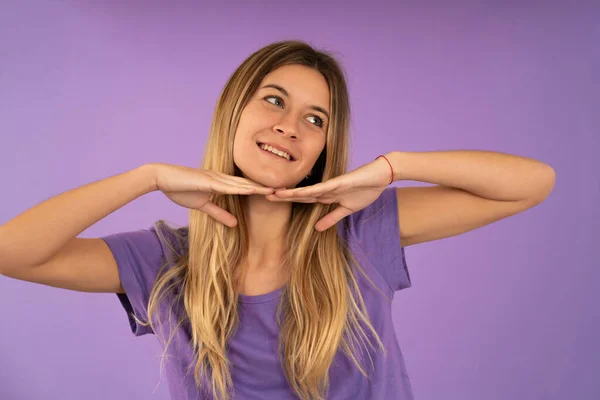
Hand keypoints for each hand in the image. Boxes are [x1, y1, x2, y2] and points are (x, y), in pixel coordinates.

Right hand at [149, 163, 274, 226]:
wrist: (162, 178)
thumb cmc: (180, 189)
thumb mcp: (203, 206)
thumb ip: (219, 213)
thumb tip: (234, 224)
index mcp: (222, 183)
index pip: (247, 187)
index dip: (262, 190)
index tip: (279, 194)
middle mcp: (223, 178)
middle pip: (249, 184)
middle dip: (268, 187)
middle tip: (288, 189)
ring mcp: (216, 178)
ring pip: (242, 183)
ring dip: (259, 187)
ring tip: (276, 190)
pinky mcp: (208, 180)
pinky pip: (228, 185)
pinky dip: (241, 188)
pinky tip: (252, 190)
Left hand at [265, 157, 391, 230]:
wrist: (381, 176)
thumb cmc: (365, 190)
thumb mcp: (346, 210)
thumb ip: (331, 218)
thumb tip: (317, 228)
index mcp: (326, 195)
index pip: (303, 199)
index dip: (288, 201)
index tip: (273, 201)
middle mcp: (325, 189)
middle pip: (300, 194)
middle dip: (283, 196)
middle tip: (265, 196)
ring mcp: (331, 185)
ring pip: (307, 190)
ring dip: (292, 193)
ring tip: (275, 194)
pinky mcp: (340, 182)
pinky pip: (323, 188)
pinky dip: (311, 191)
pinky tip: (299, 192)